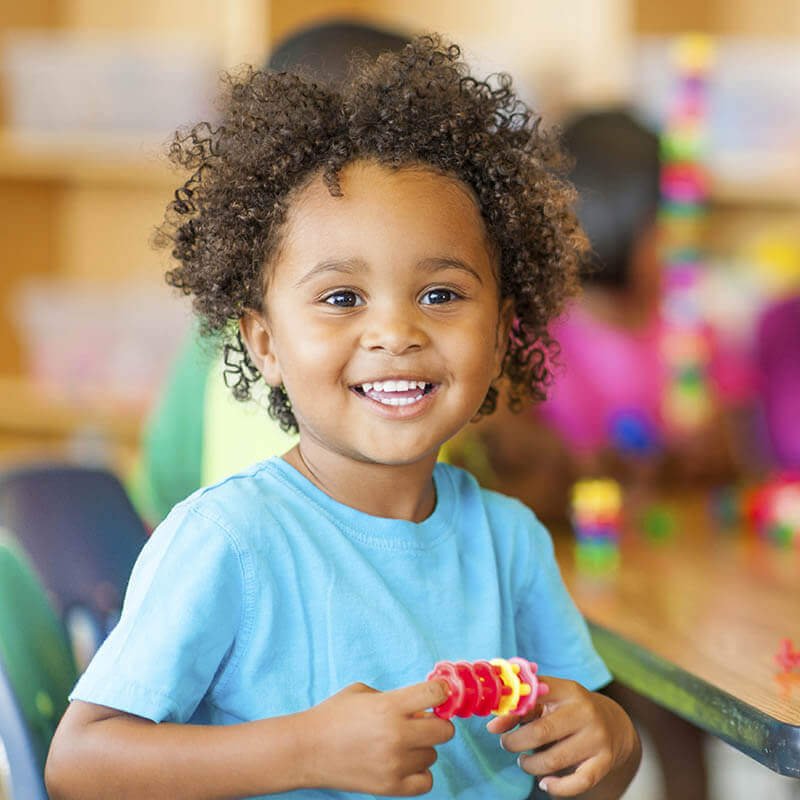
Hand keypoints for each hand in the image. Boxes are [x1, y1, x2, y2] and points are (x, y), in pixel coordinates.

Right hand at [302, 680, 454, 795]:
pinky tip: (404, 763)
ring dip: (422, 748)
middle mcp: (396, 734)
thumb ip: (396, 697)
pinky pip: (426, 781)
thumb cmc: (333, 716)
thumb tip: (423, 709)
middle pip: (444, 730)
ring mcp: (394, 763)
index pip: (435, 694)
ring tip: (400, 744)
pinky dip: (419, 773)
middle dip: (437, 723)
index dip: (441, 692)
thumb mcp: (364, 693)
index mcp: (390, 705)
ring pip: (432, 755)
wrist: (306, 749)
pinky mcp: (390, 787)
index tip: (439, 694)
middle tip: (423, 722)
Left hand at [486, 677, 638, 797]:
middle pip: (541, 732)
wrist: (614, 722)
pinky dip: (557, 788)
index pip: (534, 697)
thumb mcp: (549, 700)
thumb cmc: (569, 709)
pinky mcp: (605, 761)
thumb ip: (521, 708)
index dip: (509, 713)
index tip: (493, 727)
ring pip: (555, 760)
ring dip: (531, 766)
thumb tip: (492, 726)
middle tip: (507, 745)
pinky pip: (578, 782)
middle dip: (516, 743)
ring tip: (524, 762)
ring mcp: (597, 738)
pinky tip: (545, 783)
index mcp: (567, 690)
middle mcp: (584, 712)